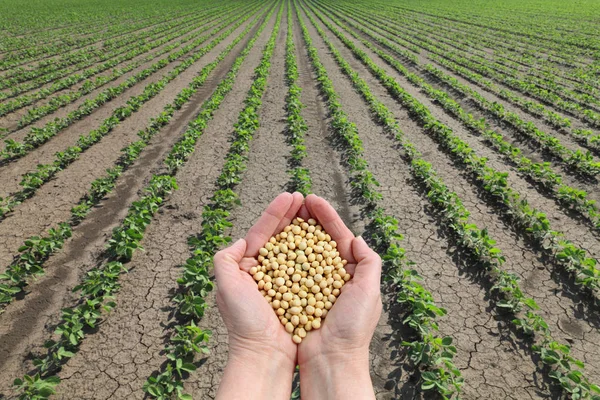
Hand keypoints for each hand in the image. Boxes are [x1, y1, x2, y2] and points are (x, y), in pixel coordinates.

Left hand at [214, 192, 303, 399]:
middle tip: (304, 197)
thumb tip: (240, 241)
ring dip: (304, 229)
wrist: (264, 354)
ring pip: (295, 248)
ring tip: (315, 211)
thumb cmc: (244, 322)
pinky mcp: (298, 292)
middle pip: (280, 236)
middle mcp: (265, 272)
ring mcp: (283, 281)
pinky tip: (323, 239)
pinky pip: (307, 267)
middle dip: (291, 215)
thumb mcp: (225, 286)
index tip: (290, 195)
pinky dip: (314, 252)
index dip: (276, 213)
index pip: (262, 233)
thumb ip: (225, 259)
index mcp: (247, 267)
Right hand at [297, 194, 380, 399]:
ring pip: (301, 251)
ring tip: (284, 213)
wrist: (330, 360)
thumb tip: (356, 237)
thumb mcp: (370, 291)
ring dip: (293, 231)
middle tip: (296, 200)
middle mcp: (331, 275)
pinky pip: (287, 270)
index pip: (338, 236)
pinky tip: (273, 241)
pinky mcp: (295, 294)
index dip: (326, 216)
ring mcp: (311, 284)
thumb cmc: (353, 328)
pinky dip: (281, 254)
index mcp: (351, 272)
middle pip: (318, 239)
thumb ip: (368, 262)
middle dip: (308, 218)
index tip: (312, 199)